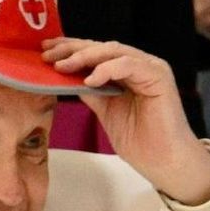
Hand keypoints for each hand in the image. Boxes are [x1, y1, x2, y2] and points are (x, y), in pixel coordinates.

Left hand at [41, 38, 209, 203]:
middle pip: (102, 48)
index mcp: (128, 71)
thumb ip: (91, 92)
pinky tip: (89, 80)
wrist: (163, 162)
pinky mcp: (159, 76)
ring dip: (84, 57)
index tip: (45, 52)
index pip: (96, 53)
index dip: (70, 49)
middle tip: (47, 55)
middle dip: (72, 49)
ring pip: (113, 51)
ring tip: (63, 66)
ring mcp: (151, 68)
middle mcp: (140, 65)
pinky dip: (107, 69)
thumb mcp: (105, 111)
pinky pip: (128, 64)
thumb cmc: (140, 142)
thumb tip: (66, 76)